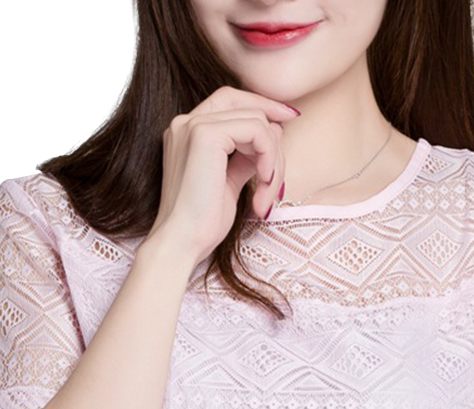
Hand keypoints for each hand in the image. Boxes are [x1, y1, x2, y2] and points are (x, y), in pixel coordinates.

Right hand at [146, 85, 299, 270]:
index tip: (289, 118)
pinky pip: (256, 130)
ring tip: (266, 193)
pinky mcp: (205, 135)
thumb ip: (245, 157)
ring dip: (273, 158)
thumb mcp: (229, 183)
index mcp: (188, 132)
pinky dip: (268, 155)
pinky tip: (263, 180)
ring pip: (257, 121)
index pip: (231, 101)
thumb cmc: (203, 223)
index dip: (263, 106)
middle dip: (274, 138)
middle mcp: (186, 122)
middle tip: (278, 176)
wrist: (183, 242)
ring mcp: (193, 125)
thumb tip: (272, 135)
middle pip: (247, 107)